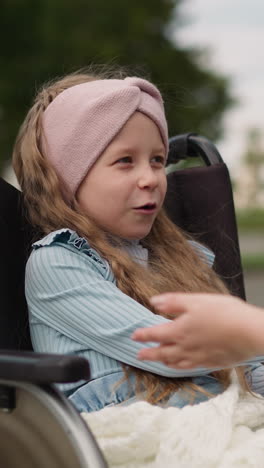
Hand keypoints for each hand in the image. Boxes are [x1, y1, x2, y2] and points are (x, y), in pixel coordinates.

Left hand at [132, 293, 263, 367]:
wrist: (250, 333)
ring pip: (174, 362)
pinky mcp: (210, 362)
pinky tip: (179, 365)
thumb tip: (154, 302)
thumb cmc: (225, 313)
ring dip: (161, 361)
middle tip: (138, 355)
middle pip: (161, 352)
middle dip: (148, 353)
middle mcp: (185, 347)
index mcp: (180, 330)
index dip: (143, 335)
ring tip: (156, 361)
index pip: (155, 333)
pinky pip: (188, 367)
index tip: (134, 336)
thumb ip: (173, 302)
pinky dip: (178, 367)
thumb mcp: (196, 300)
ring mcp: (198, 357)